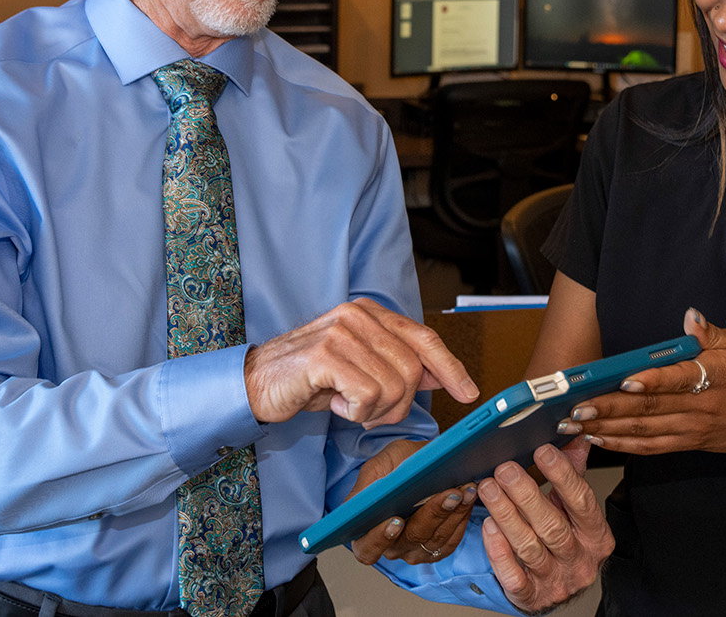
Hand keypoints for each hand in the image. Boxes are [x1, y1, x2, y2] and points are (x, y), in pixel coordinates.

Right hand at [244, 298, 478, 427]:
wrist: (255, 382)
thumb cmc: (309, 378)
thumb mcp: (360, 368)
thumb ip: (398, 365)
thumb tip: (443, 374)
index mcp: (370, 313)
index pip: (424, 337)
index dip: (450, 366)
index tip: (469, 391)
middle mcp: (358, 315)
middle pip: (411, 370)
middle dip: (397, 404)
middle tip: (368, 411)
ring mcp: (341, 332)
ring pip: (392, 387)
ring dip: (373, 412)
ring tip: (346, 405)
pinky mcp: (325, 355)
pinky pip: (366, 396)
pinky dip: (354, 413)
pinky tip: (333, 404)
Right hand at [347, 439, 476, 565]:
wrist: (420, 465)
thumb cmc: (397, 464)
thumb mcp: (381, 463)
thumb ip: (371, 480)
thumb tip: (366, 498)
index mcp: (366, 530)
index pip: (368, 548)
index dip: (380, 538)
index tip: (397, 520)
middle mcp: (391, 546)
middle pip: (411, 539)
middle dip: (433, 514)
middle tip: (450, 494)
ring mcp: (415, 551)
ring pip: (435, 539)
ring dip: (453, 513)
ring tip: (465, 489)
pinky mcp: (437, 550)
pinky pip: (451, 540)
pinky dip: (461, 518)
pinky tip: (468, 498)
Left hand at [478, 439, 612, 612]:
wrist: (557, 588)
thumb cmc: (566, 541)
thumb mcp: (575, 509)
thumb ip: (574, 472)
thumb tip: (575, 435)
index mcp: (596, 535)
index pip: (582, 501)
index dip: (563, 475)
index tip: (542, 451)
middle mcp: (580, 560)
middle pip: (553, 526)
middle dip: (526, 494)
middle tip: (505, 469)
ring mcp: (556, 581)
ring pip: (530, 548)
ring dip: (506, 515)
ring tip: (488, 489)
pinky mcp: (531, 597)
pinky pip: (513, 576)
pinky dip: (499, 551)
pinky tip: (488, 527)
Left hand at [555, 308, 725, 462]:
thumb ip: (712, 334)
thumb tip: (689, 317)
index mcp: (716, 377)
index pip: (680, 380)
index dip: (652, 382)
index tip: (624, 381)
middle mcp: (700, 407)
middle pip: (650, 408)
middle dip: (609, 409)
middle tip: (576, 406)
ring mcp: (690, 429)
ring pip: (643, 430)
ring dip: (606, 428)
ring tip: (572, 423)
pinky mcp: (685, 443)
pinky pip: (649, 446)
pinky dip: (621, 445)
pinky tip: (595, 439)